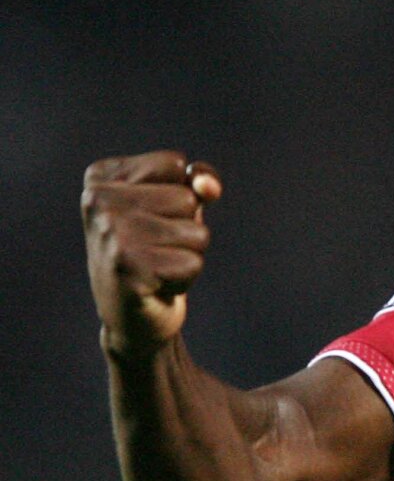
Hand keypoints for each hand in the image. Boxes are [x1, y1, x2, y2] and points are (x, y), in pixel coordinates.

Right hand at [82, 151, 222, 358]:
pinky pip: (192, 263)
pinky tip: (156, 285)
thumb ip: (200, 181)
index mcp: (101, 176)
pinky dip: (184, 278)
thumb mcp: (179, 207)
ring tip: (156, 265)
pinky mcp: (127, 267)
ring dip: (187, 254)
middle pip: (187, 199)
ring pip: (196, 232)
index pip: (175, 164)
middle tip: (154, 248)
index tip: (152, 218)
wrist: (132, 317)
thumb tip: (208, 187)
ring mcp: (109, 233)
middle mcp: (97, 200)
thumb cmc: (156, 251)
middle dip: (185, 228)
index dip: (181, 194)